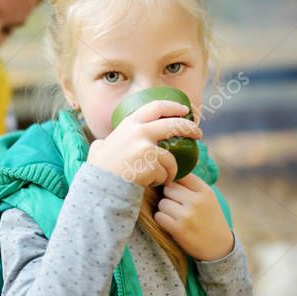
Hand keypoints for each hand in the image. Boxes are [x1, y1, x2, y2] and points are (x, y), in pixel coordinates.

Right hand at [86, 100, 200, 186]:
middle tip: (198, 134)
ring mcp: (146, 147)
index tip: (184, 111)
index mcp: (129, 124)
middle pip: (173, 125)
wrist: (99, 188)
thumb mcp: (99, 149)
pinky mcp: (152, 164)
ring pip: (170, 157)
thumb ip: (104, 143)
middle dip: (189, 128)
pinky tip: (150, 184)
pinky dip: (162, 180)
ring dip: (169, 170)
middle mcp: (139, 131)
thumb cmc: (99, 171)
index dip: (173, 107)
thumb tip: (101, 143)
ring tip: (160, 178)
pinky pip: (166, 173)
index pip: (156, 107)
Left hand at [154, 173, 233, 261]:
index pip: (182, 175)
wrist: (219, 247)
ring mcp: (188, 215)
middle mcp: (197, 201)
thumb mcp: (208, 199)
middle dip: (169, 196)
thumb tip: (168, 173)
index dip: (175, 182)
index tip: (176, 190)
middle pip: (168, 188)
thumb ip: (192, 185)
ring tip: (175, 216)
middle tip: (176, 206)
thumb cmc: (210, 220)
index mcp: (205, 191)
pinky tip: (170, 223)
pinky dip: (162, 220)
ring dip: (164, 209)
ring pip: (162, 203)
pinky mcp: (179, 229)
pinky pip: (159, 216)